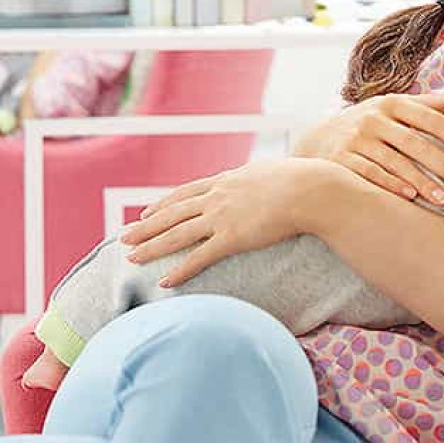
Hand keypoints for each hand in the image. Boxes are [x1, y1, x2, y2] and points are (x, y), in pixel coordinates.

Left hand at [121, 158, 329, 286]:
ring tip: (131, 257)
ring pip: (178, 234)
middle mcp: (218, 196)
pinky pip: (199, 257)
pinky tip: (164, 280)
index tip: (146, 212)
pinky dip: (180, 270)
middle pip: (173, 213)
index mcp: (227, 179)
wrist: (309, 189)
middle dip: (146, 226)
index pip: (186, 192)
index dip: (163, 204)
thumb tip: (262, 181)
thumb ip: (257, 179)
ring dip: (152, 246)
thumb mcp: (271, 171)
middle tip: (124, 236)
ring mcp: (222, 217)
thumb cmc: (300, 179)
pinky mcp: (232, 238)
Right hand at [293, 92, 443, 204]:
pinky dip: (391, 185)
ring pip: (394, 162)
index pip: (430, 118)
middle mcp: (373, 119)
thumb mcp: (393, 107)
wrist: (318, 139)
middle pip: (414, 142)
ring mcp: (356, 140)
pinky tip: (411, 198)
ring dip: (421, 180)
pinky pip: (370, 175)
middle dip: (443, 163)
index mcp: (391, 104)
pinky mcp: (341, 160)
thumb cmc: (368, 124)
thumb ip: (428, 104)